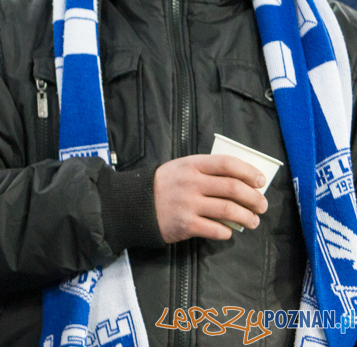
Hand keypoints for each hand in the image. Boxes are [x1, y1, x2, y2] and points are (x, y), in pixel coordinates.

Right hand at [153, 154, 268, 242]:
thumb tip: (244, 182)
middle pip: (234, 188)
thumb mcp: (182, 169)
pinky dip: (228, 232)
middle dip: (255, 198)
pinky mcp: (185, 224)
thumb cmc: (166, 186)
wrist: (135, 205)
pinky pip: (217, 230)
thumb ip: (207, 172)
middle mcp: (190, 183)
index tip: (261, 182)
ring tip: (253, 221)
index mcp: (191, 165)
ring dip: (248, 217)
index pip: (227, 164)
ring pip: (230, 210)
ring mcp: (188, 204)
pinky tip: (228, 231)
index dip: (249, 172)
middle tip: (262, 206)